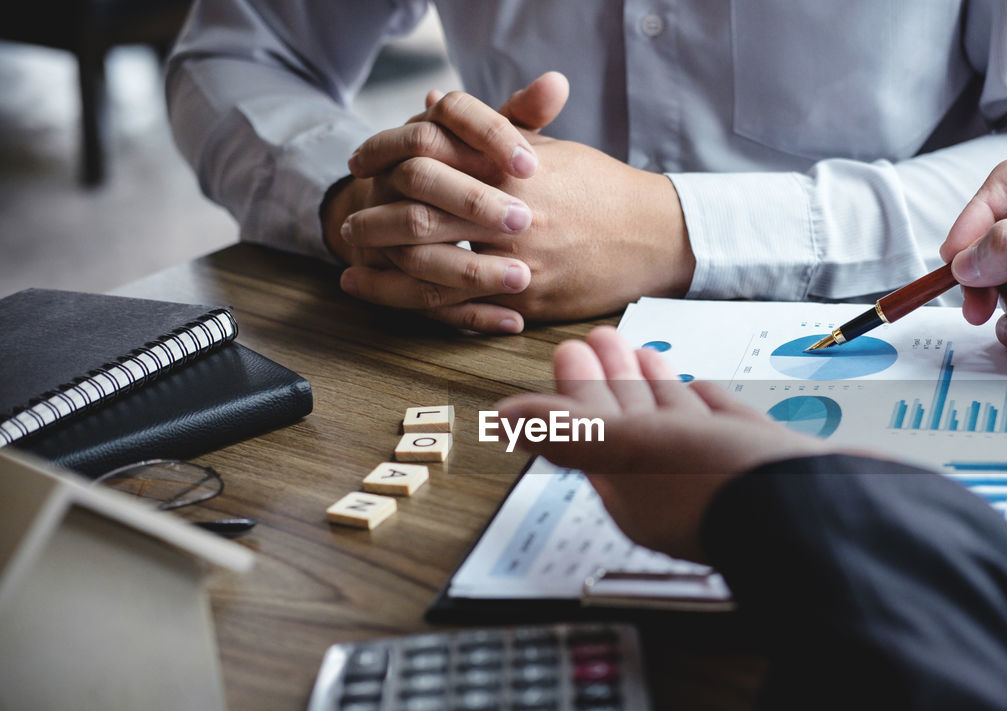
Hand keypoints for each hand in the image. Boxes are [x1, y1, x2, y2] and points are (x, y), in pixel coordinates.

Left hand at [337, 77, 695, 331]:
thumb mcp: (548, 148)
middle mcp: (511, 212)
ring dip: (388, 264)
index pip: (434, 152)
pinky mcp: (530, 298)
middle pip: (422, 211)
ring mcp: (520, 259)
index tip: (364, 160)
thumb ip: (488, 130)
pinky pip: (463, 307)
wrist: (655, 236)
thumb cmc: (602, 190)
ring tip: (357, 261)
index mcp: (512, 167)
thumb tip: (432, 105)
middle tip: (350, 220)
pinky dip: (420, 303)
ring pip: (436, 264)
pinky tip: (392, 298)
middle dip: (378, 216)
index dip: (389, 155)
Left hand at [497, 327, 827, 560]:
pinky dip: (701, 399)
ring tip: (637, 348)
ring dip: (651, 384)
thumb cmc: (724, 486)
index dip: (577, 391)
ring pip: (672, 419)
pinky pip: (719, 424)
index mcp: (632, 489)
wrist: (823, 511)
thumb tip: (501, 420)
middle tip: (593, 340)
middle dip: (610, 380)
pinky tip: (696, 382)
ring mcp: (717, 472)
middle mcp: (670, 485)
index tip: (568, 352)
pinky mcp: (758, 460)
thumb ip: (568, 432)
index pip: (592, 431)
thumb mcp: (630, 449)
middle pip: (628, 422)